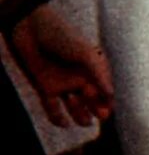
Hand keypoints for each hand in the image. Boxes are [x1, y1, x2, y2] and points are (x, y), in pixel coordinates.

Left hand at [7, 4, 114, 129]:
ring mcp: (62, 82)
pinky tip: (64, 124)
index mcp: (92, 66)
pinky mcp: (45, 87)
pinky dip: (57, 117)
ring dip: (80, 114)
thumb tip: (112, 94)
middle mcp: (78, 76)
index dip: (109, 99)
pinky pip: (52, 107)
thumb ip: (99, 74)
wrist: (31, 29)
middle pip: (90, 98)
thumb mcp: (85, 53)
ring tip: (85, 122)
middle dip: (97, 108)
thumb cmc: (62, 36)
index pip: (103, 87)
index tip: (112, 110)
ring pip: (74, 105)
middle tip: (102, 117)